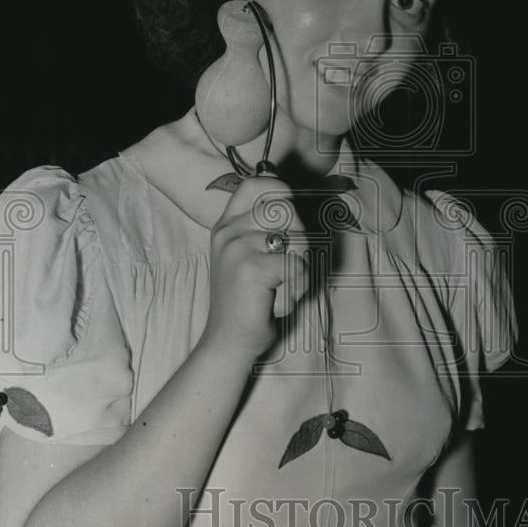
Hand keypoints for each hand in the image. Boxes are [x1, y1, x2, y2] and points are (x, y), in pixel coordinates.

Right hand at [201, 176, 308, 358]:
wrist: (228, 341)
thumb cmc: (248, 301)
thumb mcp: (249, 257)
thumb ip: (265, 230)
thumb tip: (294, 206)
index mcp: (227, 225)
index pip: (257, 184)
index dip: (281, 191)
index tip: (289, 219)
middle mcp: (229, 231)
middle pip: (287, 209)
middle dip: (300, 240)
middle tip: (285, 269)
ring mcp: (237, 247)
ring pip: (298, 239)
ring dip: (299, 270)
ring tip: (279, 288)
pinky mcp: (250, 267)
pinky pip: (297, 266)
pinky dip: (296, 288)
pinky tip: (276, 301)